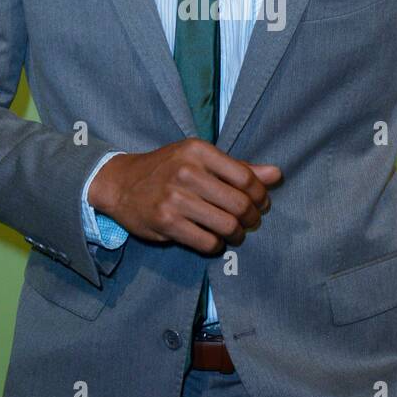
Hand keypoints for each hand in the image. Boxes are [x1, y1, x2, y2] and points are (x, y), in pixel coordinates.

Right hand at [88, 139, 281, 253]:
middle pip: (239, 204)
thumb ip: (238, 168)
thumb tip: (277, 174)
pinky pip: (207, 242)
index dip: (260, 195)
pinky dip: (216, 245)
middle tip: (249, 222)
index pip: (245, 177)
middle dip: (251, 218)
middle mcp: (186, 172)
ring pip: (226, 225)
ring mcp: (174, 198)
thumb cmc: (167, 169)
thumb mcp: (199, 159)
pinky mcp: (165, 223)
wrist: (120, 183)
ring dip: (236, 234)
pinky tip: (213, 239)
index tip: (260, 204)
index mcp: (198, 151)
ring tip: (233, 233)